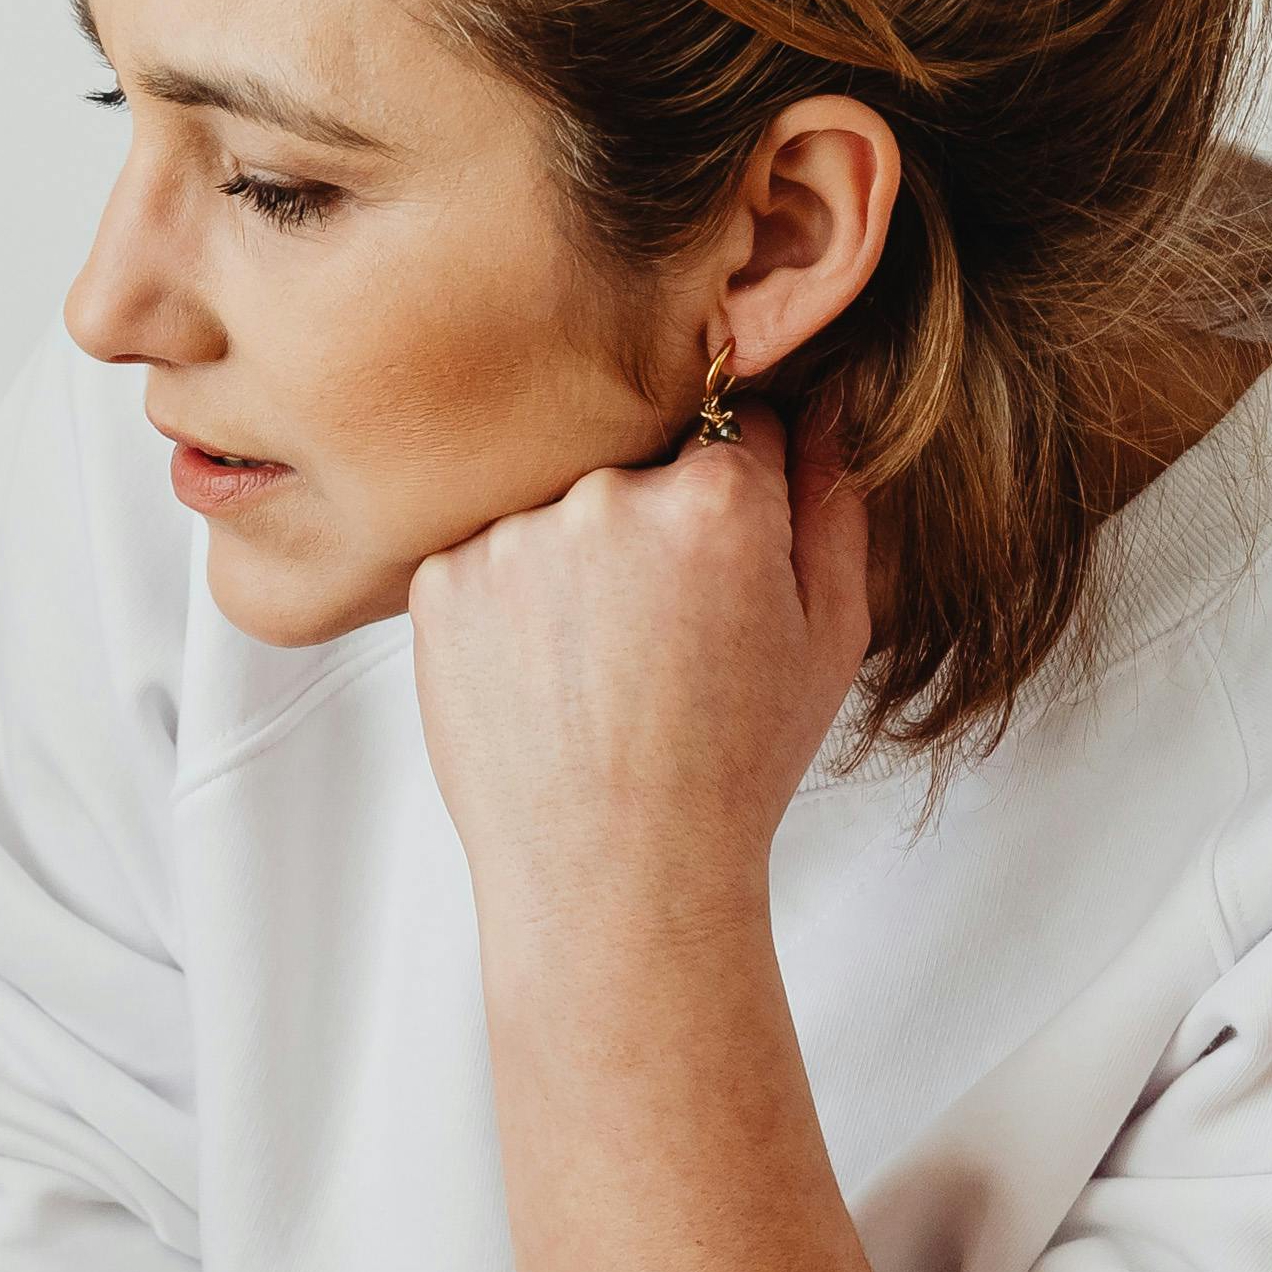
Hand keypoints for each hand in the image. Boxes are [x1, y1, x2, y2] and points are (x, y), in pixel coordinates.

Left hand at [402, 404, 874, 932]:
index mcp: (716, 500)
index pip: (732, 420)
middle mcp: (605, 498)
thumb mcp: (830, 633)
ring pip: (557, 502)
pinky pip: (488, 550)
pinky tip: (544, 672)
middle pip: (638, 457)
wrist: (614, 876)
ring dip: (578, 552)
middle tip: (661, 626)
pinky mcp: (439, 581)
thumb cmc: (735, 765)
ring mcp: (509, 536)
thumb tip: (827, 395)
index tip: (724, 558)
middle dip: (655, 518)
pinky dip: (513, 596)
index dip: (738, 491)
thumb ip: (831, 497)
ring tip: (600, 660)